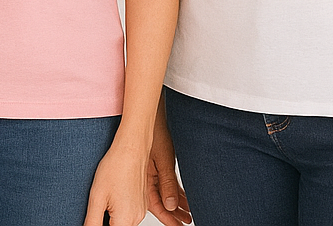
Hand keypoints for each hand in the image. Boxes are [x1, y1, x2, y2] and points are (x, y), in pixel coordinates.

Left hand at [84, 134, 149, 225]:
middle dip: (105, 221)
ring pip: (122, 221)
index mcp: (126, 220)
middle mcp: (137, 218)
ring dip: (112, 215)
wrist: (131, 149)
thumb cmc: (115, 168)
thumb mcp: (97, 197)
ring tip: (106, 195)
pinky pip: (129, 212)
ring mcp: (141, 210)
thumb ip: (93, 221)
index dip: (99, 224)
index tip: (95, 214)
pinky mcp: (142, 202)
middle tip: (99, 203)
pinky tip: (113, 192)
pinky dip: (119, 208)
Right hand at [146, 110, 191, 225]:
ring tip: (188, 214)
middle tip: (185, 223)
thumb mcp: (163, 161)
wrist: (152, 117)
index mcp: (144, 180)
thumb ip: (167, 184)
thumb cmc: (155, 135)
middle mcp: (147, 179)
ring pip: (164, 195)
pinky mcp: (157, 168)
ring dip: (176, 205)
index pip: (156, 206)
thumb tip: (171, 205)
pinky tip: (184, 199)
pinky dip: (175, 193)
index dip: (168, 219)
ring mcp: (152, 174)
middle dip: (173, 215)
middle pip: (160, 203)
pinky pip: (166, 185)